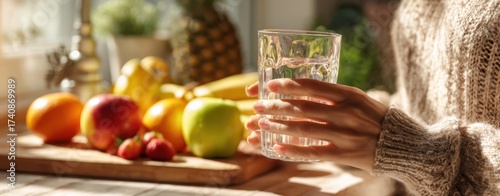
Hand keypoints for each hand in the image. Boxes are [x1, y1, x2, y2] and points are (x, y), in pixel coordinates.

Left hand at [245, 78, 388, 171]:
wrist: (403, 144)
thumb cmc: (375, 118)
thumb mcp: (358, 99)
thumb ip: (332, 96)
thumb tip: (298, 91)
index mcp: (349, 94)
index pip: (312, 86)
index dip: (288, 85)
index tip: (268, 85)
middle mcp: (346, 112)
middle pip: (303, 107)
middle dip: (276, 106)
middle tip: (257, 106)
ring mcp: (346, 134)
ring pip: (305, 129)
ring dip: (279, 126)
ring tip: (261, 124)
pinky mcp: (346, 154)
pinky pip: (314, 152)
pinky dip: (293, 150)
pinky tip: (276, 149)